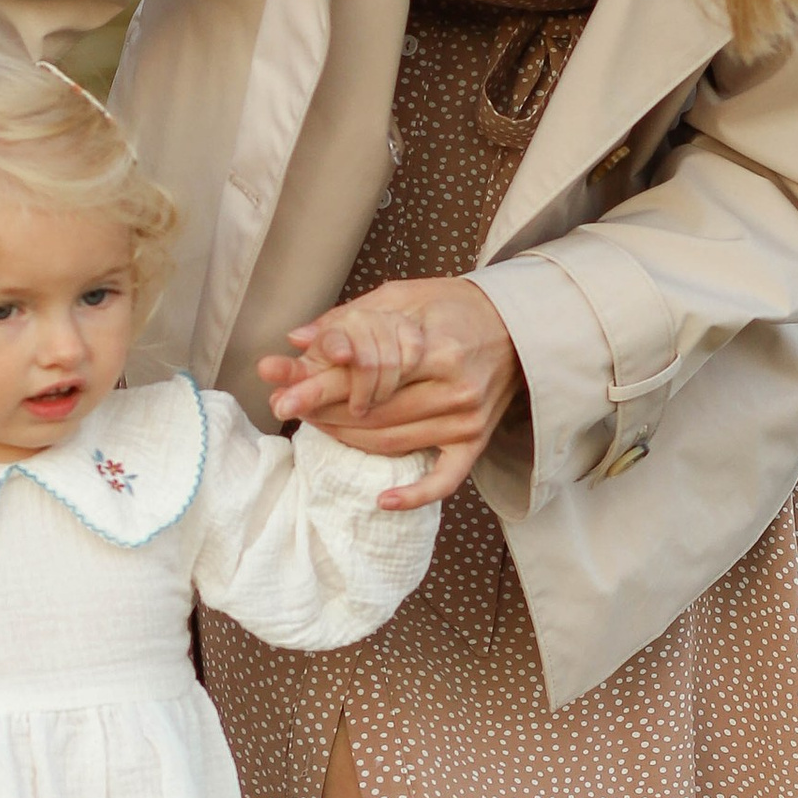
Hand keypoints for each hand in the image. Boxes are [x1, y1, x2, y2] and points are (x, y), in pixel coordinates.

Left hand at [259, 277, 519, 509]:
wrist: (519, 325)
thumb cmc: (456, 306)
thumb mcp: (405, 295)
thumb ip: (352, 318)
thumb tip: (297, 337)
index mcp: (438, 348)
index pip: (365, 373)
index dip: (317, 384)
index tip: (279, 391)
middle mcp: (455, 389)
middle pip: (373, 413)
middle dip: (322, 412)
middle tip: (285, 408)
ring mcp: (467, 420)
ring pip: (392, 443)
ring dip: (348, 440)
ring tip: (316, 427)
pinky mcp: (476, 441)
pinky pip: (444, 479)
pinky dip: (415, 495)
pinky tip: (383, 501)